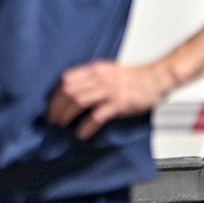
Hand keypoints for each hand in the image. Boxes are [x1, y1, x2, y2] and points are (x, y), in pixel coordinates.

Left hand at [46, 59, 175, 138]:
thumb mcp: (107, 71)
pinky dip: (86, 125)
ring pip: (78, 101)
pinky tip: (81, 133)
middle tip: (51, 117)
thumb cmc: (133, 78)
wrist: (156, 79)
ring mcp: (109, 91)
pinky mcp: (119, 104)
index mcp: (95, 69)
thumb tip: (70, 89)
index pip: (66, 78)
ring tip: (60, 124)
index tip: (47, 103)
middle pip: (68, 90)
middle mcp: (99, 78)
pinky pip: (97, 116)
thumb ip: (91, 78)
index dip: (53, 92)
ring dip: (66, 115)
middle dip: (55, 106)